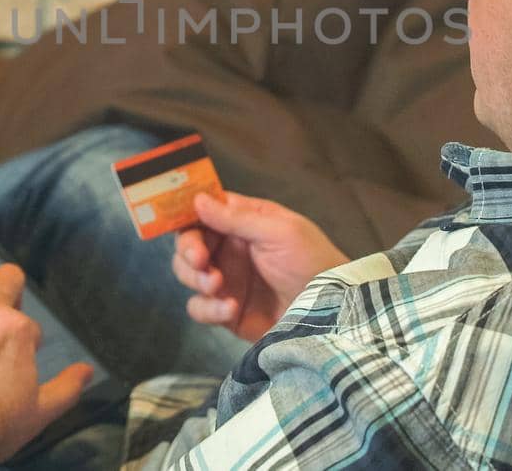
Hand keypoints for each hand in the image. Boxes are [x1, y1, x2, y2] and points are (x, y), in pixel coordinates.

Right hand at [172, 192, 348, 341]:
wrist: (329, 310)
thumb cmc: (311, 260)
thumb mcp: (279, 231)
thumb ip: (236, 218)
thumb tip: (198, 199)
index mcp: (243, 222)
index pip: (203, 213)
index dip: (186, 216)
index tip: (181, 225)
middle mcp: (230, 249)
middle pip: (188, 244)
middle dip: (188, 251)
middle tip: (201, 261)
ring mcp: (227, 281)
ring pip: (187, 275)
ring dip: (195, 279)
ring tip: (218, 285)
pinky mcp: (227, 312)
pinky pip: (200, 308)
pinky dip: (208, 309)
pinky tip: (230, 309)